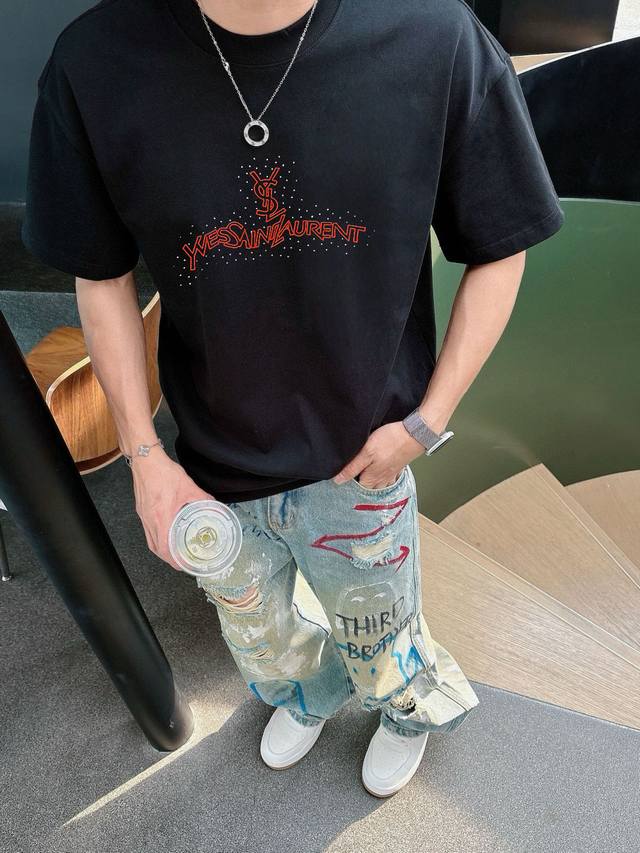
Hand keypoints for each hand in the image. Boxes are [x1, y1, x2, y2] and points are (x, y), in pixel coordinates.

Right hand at [129, 448, 214, 570]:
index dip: (172, 560)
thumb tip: (214, 505)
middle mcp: (149, 519)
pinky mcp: (141, 510)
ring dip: (161, 550)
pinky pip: (147, 530)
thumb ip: (202, 498)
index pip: (163, 548)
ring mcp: (143, 515)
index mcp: (161, 516)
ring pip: (150, 540)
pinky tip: (164, 534)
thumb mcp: (188, 486)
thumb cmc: (162, 472)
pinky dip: (156, 537)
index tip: (182, 565)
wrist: (145, 459)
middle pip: (155, 548)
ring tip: (172, 552)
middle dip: (168, 558)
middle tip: (180, 561)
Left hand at [332, 422, 424, 488]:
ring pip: (378, 485)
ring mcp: (391, 474)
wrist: (414, 434)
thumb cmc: (390, 441)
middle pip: (367, 489)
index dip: (348, 485)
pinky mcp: (397, 467)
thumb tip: (338, 481)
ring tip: (362, 478)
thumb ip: (352, 468)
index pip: (355, 489)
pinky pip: (388, 478)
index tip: (341, 479)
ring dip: (370, 484)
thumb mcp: (366, 452)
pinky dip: (382, 479)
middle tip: (350, 478)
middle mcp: (382, 480)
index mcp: (372, 478)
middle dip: (359, 486)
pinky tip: (379, 473)